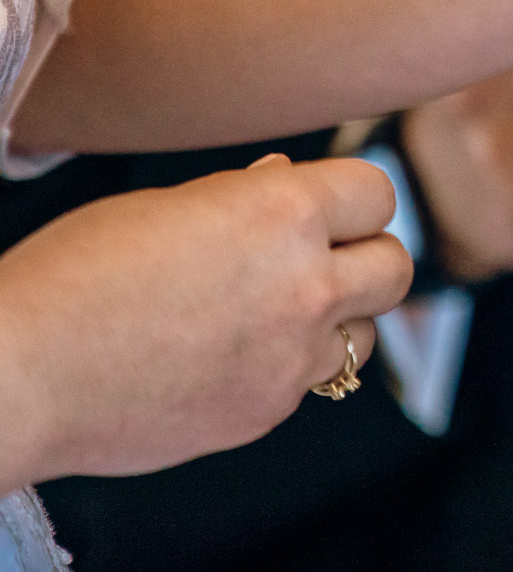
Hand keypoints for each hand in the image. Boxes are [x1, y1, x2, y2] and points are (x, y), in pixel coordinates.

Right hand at [0, 154, 409, 489]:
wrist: (22, 374)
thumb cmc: (73, 277)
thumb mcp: (164, 207)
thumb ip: (244, 198)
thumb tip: (285, 180)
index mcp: (283, 211)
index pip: (378, 192)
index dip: (352, 199)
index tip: (328, 208)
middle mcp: (306, 283)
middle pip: (395, 266)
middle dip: (365, 258)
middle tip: (322, 260)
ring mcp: (292, 355)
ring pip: (363, 333)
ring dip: (335, 319)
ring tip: (271, 314)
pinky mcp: (268, 410)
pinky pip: (307, 382)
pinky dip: (284, 368)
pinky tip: (226, 359)